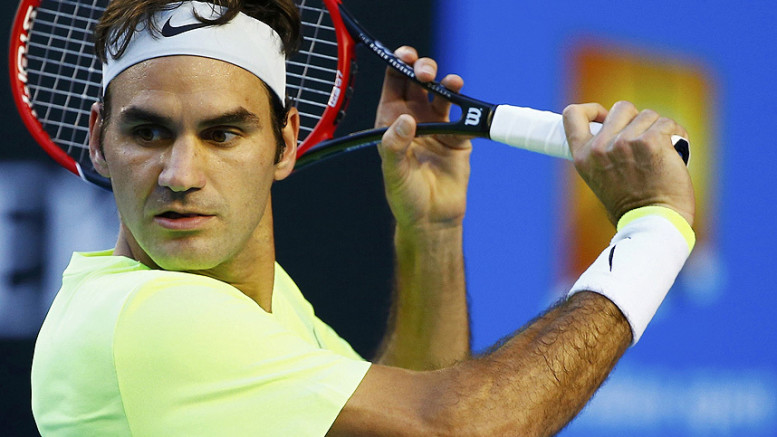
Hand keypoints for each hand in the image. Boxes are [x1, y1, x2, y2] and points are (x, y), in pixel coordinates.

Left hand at [376, 46, 472, 230]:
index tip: (405, 57)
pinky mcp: (458, 135)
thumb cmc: (406, 198)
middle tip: (424, 72)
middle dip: (420, 68)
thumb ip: (395, 147)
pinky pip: (460, 110)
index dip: (398, 65)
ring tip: (445, 81)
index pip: (393, 83)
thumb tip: (405, 120)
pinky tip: (458, 89)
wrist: (434, 219)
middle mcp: (414, 118)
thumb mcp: (395, 173)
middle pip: (417, 80)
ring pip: (439, 91)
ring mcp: (437, 125)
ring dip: (441, 79)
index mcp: (390, 121)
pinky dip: (461, 97)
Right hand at [563, 101, 694, 225]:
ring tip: (661, 152)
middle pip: (621, 108)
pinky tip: (675, 151)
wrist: (653, 222)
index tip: (605, 117)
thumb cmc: (632, 207)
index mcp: (582, 157)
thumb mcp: (602, 179)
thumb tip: (618, 129)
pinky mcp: (650, 142)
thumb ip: (604, 153)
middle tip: (644, 144)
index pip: (572, 115)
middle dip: (636, 120)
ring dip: (658, 129)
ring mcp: (624, 143)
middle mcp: (600, 148)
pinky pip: (668, 124)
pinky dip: (676, 135)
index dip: (592, 110)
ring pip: (648, 115)